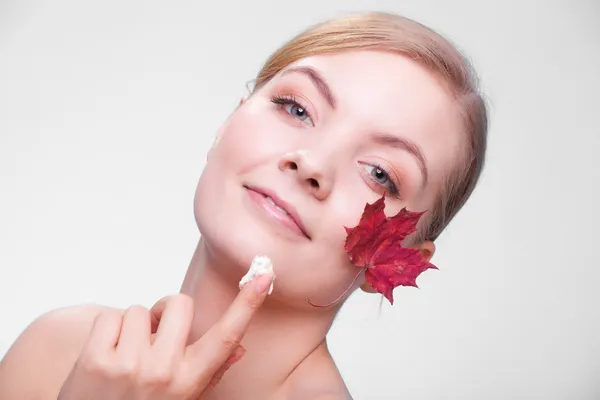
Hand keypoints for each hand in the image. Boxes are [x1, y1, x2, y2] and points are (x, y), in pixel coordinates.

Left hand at [57, 272, 273, 399]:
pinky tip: (107, 354)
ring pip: (140, 310)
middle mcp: (163, 371)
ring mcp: (129, 365)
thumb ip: (211, 371)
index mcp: (190, 380)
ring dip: (134, 327)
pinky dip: (108, 330)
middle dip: (166, 311)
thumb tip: (239, 348)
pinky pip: (111, 317)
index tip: (262, 277)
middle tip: (156, 333)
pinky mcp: (96, 359)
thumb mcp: (182, 398)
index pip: (226, 336)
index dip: (247, 304)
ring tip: (127, 353)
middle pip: (178, 304)